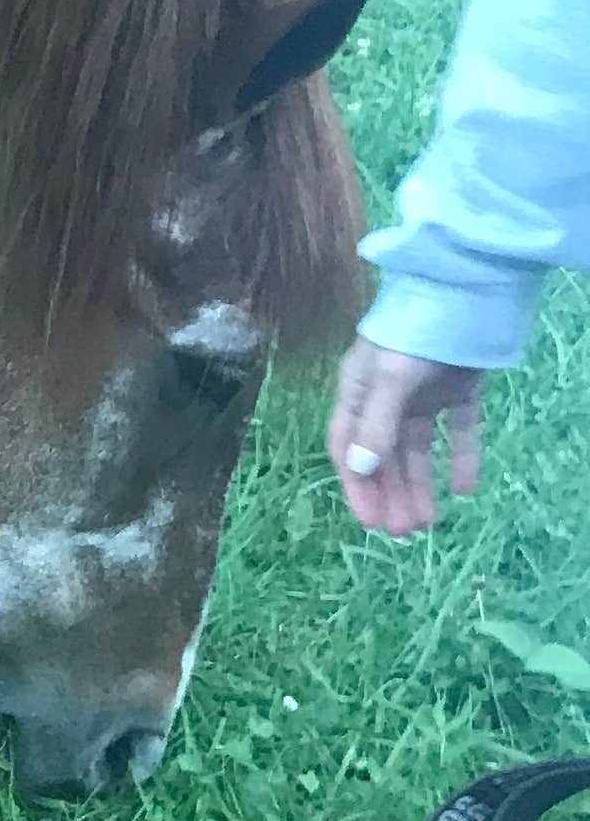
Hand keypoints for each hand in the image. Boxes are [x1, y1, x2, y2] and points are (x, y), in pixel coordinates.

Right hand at [329, 336, 485, 535]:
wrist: (470, 286)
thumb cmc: (417, 327)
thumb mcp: (391, 376)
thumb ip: (376, 424)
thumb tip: (361, 470)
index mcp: (358, 390)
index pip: (349, 448)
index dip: (358, 487)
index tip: (372, 524)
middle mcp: (385, 395)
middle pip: (383, 456)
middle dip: (391, 494)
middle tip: (404, 534)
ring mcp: (423, 392)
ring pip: (417, 450)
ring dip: (420, 485)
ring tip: (429, 523)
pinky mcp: (458, 388)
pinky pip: (459, 431)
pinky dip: (462, 458)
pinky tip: (466, 489)